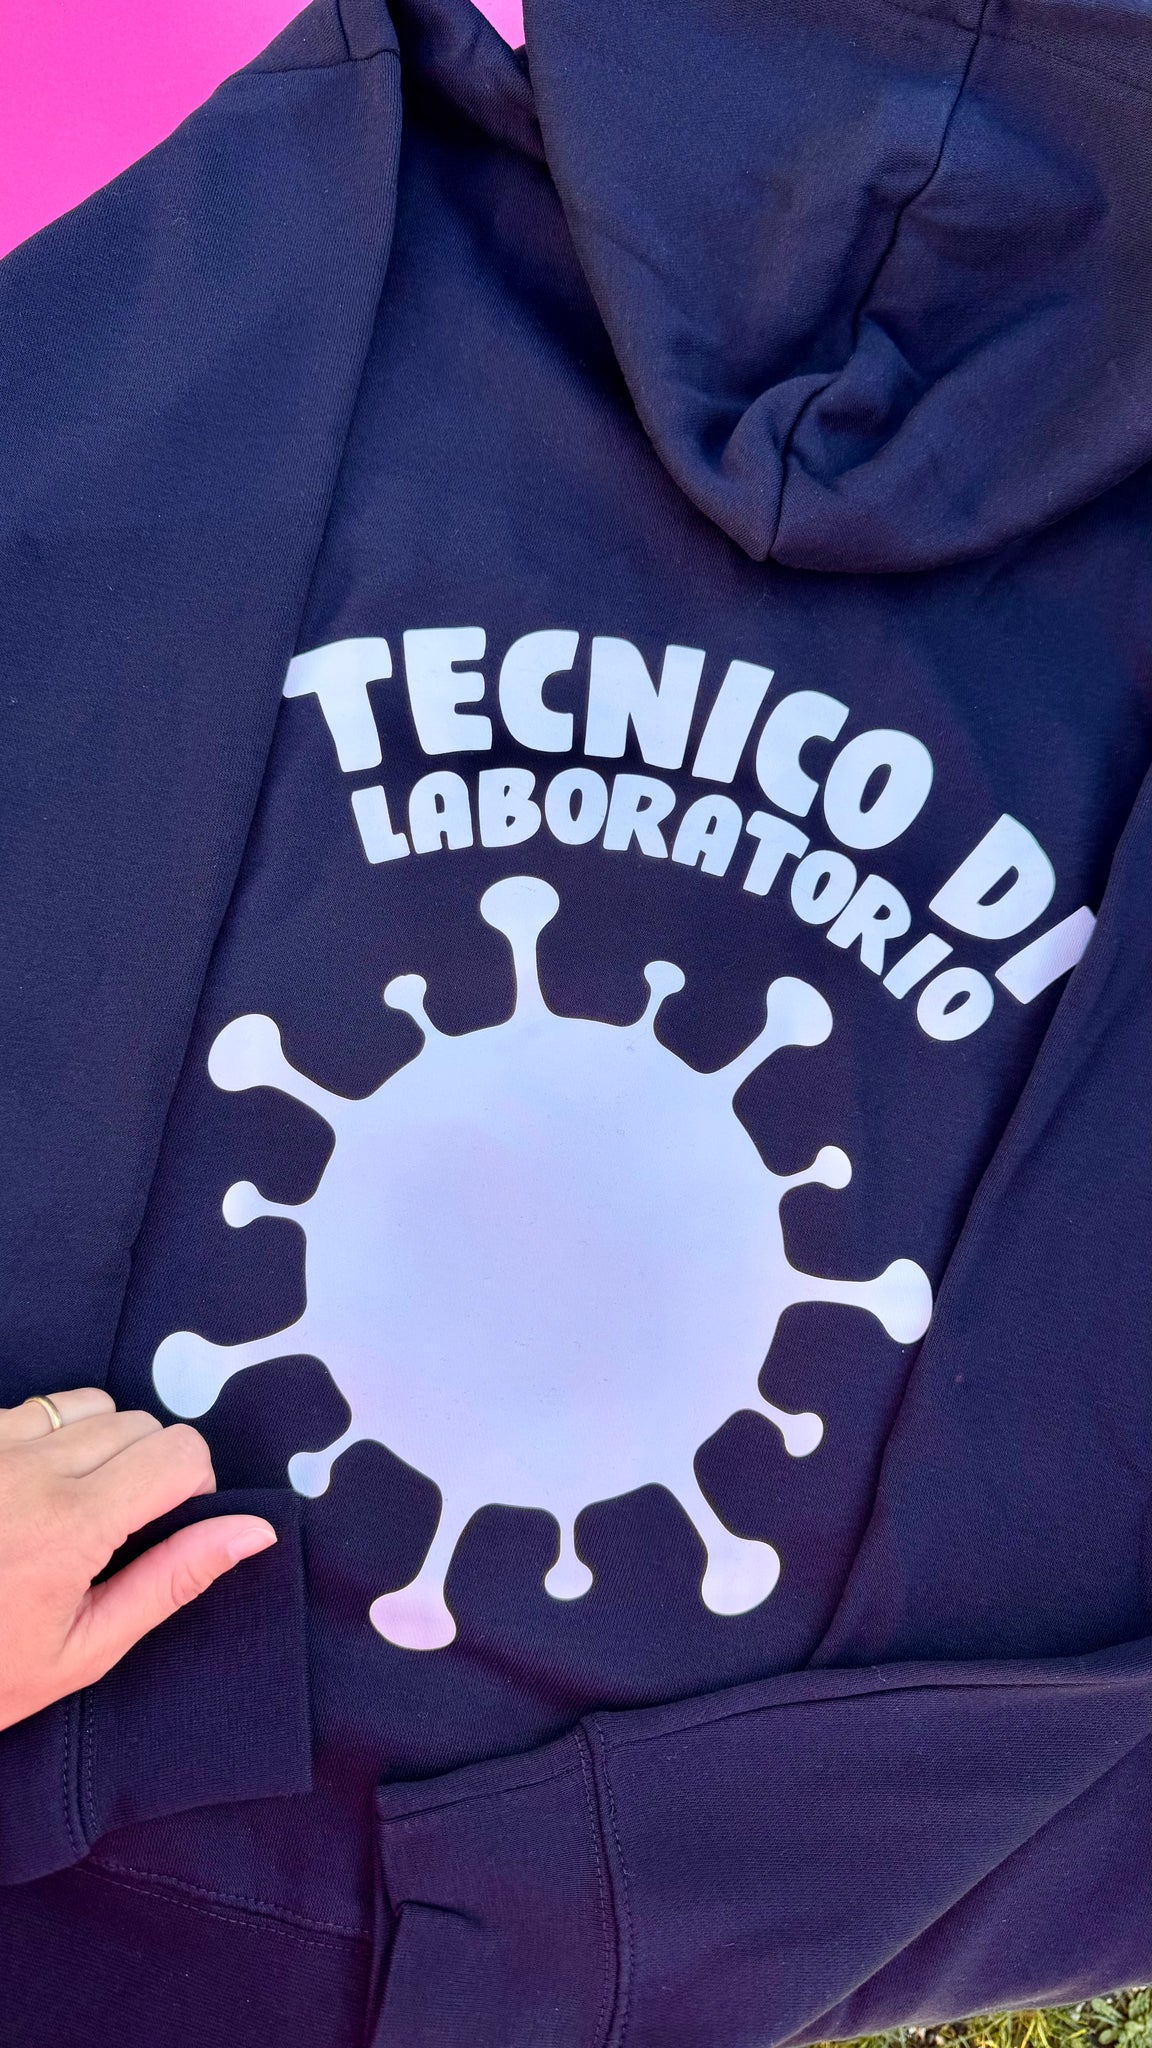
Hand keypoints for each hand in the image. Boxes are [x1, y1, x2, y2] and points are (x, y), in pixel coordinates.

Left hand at [0, 1388, 275, 1731]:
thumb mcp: (83, 1649)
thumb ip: (172, 1580)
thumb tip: (252, 1531)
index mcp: (70, 1525)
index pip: (179, 1452)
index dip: (194, 1485)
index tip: (169, 1523)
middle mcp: (28, 1468)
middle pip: (140, 1423)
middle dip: (150, 1467)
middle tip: (119, 1528)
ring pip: (91, 1404)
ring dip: (103, 1443)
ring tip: (75, 1505)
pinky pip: (34, 1407)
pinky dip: (50, 1436)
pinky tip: (28, 1491)